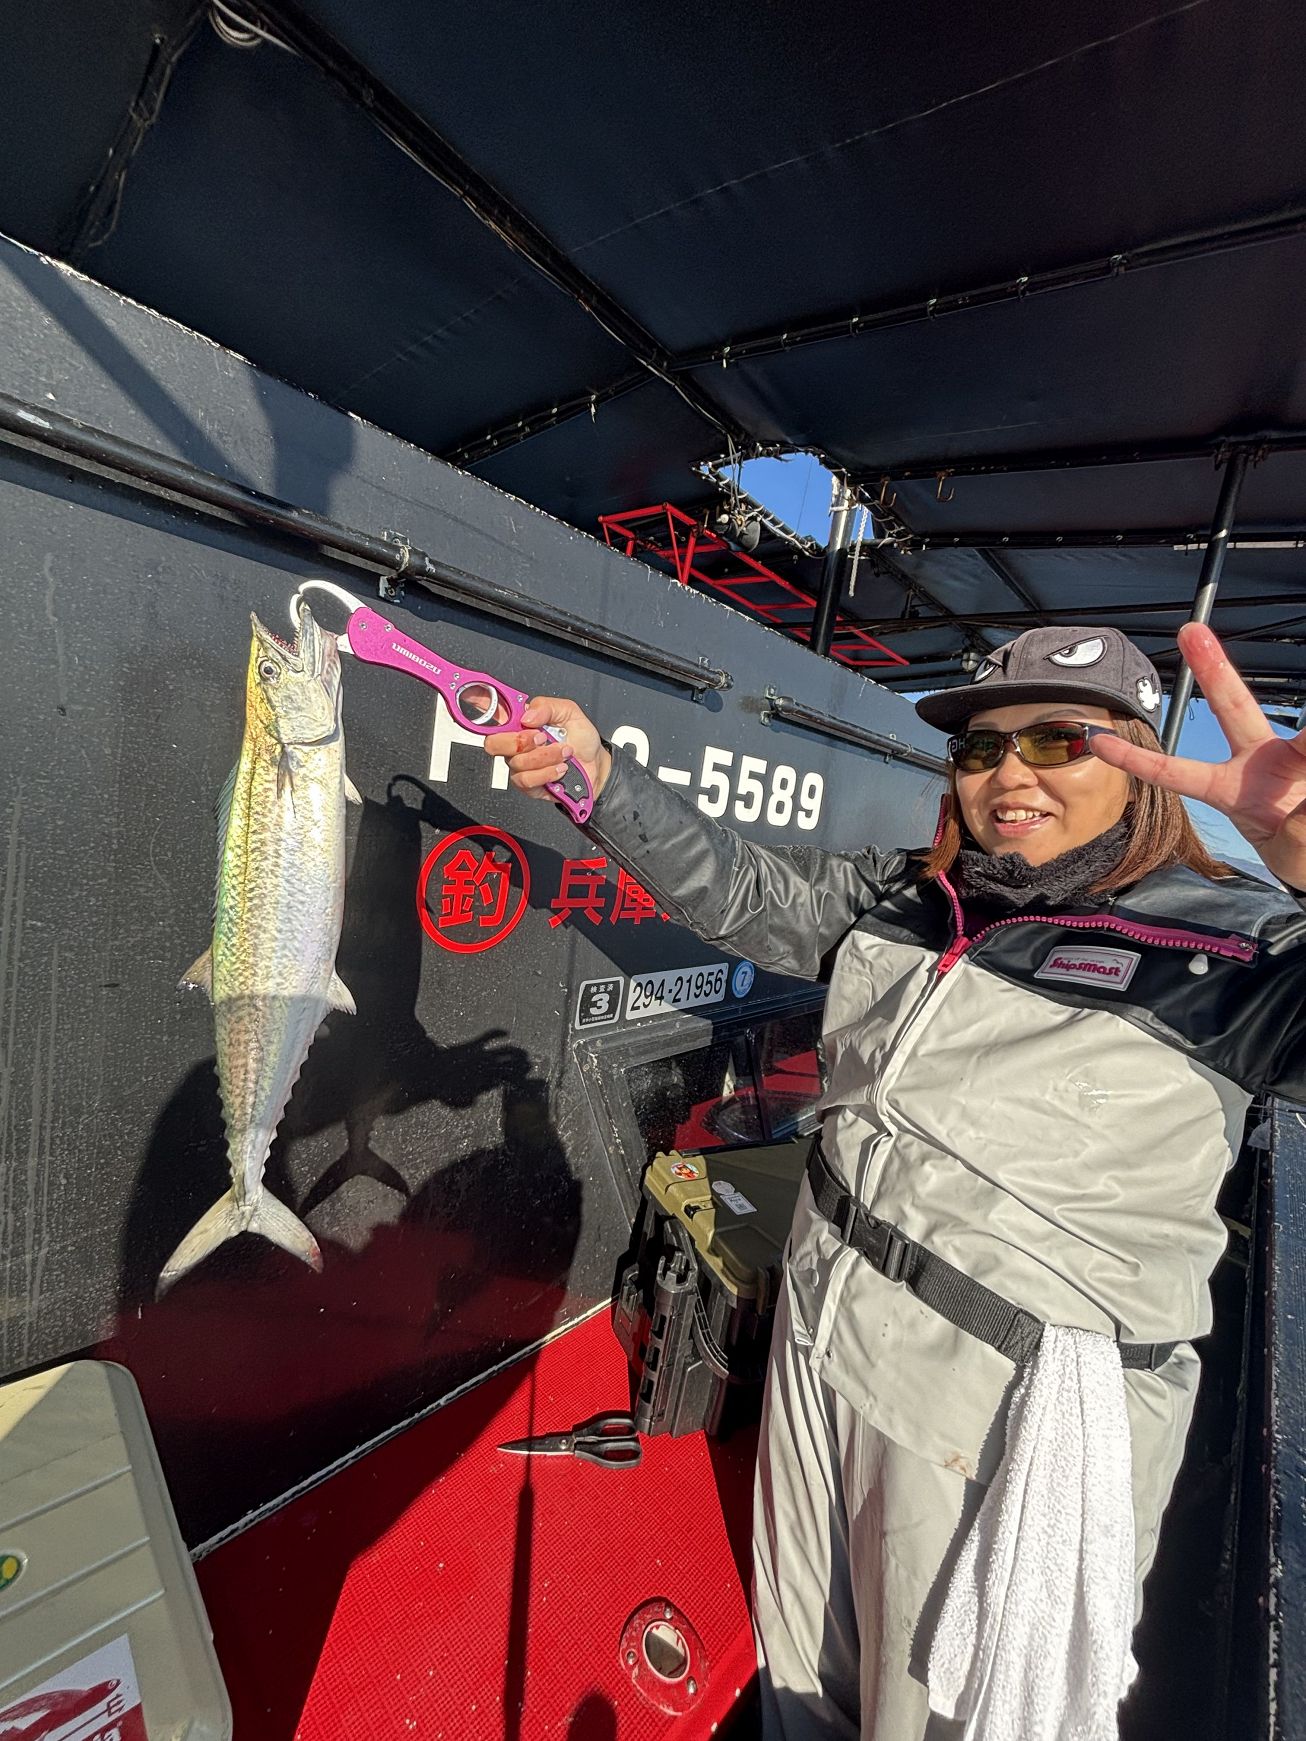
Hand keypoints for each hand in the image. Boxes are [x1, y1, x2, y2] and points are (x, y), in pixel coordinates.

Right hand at [483, 696, 611, 805]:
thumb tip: (527, 717)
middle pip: (493, 743)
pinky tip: (560, 768)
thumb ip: (547, 707)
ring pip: (517, 763)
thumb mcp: (570, 713)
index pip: (493, 712)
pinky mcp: (528, 785)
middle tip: (542, 738)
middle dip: (520, 741)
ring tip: (564, 753)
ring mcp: (520, 766)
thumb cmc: (581, 739)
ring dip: (546, 757)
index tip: (473, 696)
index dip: (479, 701)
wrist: (596, 766)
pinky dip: (548, 773)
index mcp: (522, 723)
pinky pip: (527, 780)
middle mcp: (516, 744)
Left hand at [1090, 622, 1305, 886]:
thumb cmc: (1302, 851)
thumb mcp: (1291, 857)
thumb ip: (1296, 839)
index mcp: (1232, 789)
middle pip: (1234, 708)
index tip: (1101, 742)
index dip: (1138, 760)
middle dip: (1213, 670)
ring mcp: (1294, 755)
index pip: (1178, 774)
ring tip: (1301, 799)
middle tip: (1190, 631)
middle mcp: (1260, 761)